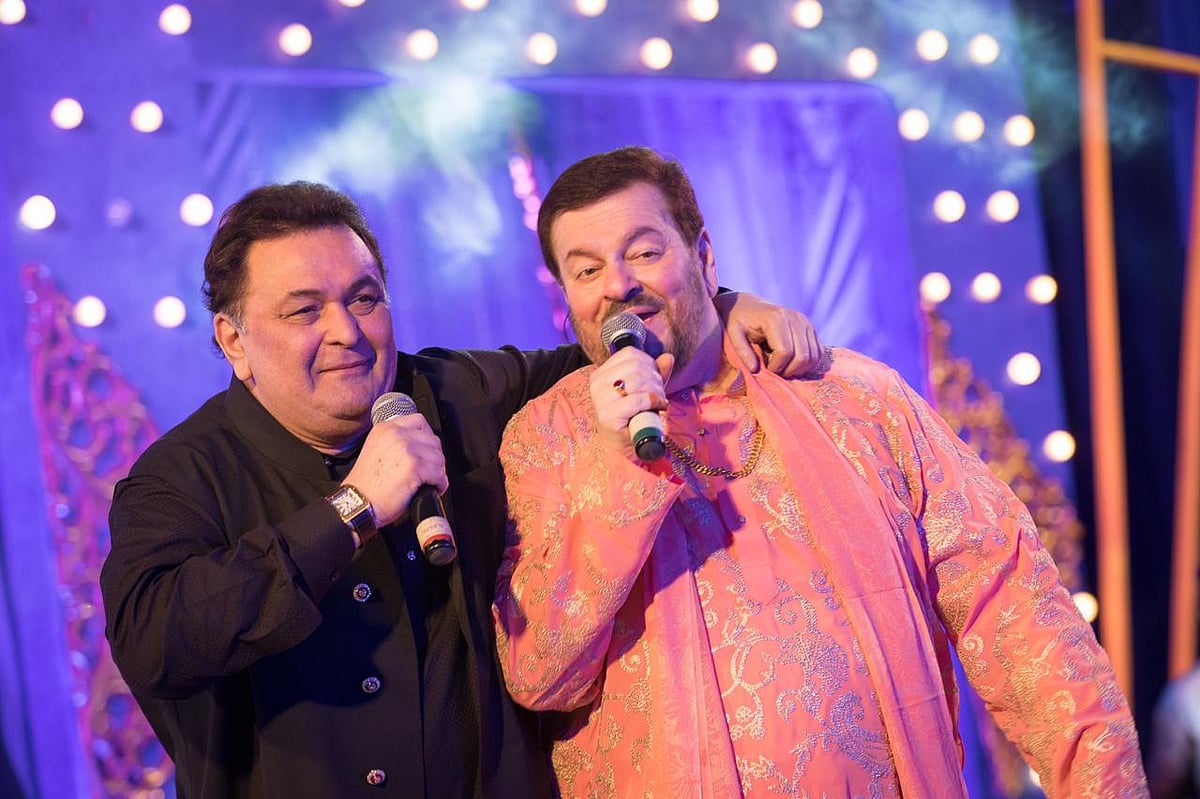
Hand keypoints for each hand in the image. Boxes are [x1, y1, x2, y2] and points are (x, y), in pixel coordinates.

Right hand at [343, 413, 447, 527]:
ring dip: (438, 473)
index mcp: (386, 428)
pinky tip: (432, 489)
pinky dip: (440, 484)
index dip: (428, 438)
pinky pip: (439, 474)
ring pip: (439, 458)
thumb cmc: (366, 485)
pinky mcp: (414, 467)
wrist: (358, 503)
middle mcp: (396, 434)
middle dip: (434, 458)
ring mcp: (406, 449)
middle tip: (429, 472)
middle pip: (433, 441)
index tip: (427, 451)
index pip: (419, 422)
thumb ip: (396, 442)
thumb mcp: (376, 450)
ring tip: (430, 482)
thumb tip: (421, 446)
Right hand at [588, 348, 672, 456]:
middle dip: (655, 379)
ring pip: (637, 380)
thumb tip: (668, 358)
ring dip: (656, 390)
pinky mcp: (607, 416)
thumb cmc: (630, 417)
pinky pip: (637, 400)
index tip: (656, 378)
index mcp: (601, 373)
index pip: (630, 354)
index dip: (649, 362)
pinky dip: (653, 402)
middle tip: (660, 394)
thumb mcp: (643, 391)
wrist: (620, 447)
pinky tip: (658, 407)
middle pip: (636, 366)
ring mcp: (600, 400)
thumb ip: (654, 373)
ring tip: (659, 402)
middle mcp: (597, 383)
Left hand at [713, 291, 823, 376]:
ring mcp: (806, 322)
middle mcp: (795, 318)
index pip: (785, 351)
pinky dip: (808, 364)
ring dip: (799, 369)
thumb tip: (755, 369)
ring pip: (813, 356)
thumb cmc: (738, 320)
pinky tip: (792, 364)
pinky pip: (819, 352)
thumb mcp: (733, 334)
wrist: (747, 305)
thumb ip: (742, 351)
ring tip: (782, 368)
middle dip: (788, 370)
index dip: (776, 367)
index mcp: (776, 318)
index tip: (764, 369)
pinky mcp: (811, 328)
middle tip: (774, 372)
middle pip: (802, 356)